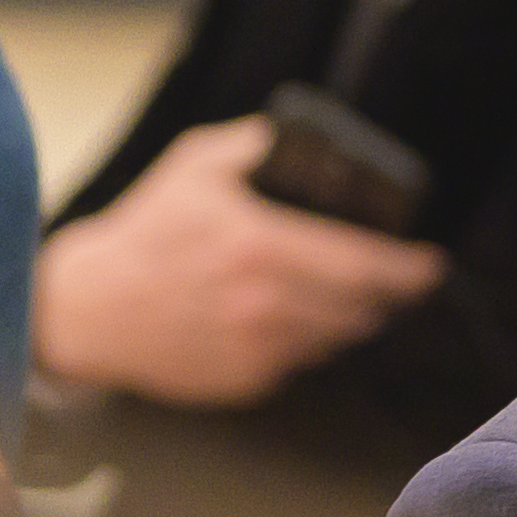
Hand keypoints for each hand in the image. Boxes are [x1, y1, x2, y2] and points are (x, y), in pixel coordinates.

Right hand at [31, 117, 444, 405]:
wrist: (88, 306)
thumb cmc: (144, 234)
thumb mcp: (194, 168)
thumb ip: (254, 146)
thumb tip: (298, 137)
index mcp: (261, 246)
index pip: (366, 265)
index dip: (410, 269)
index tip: (428, 264)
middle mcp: (265, 301)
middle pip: (364, 307)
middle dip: (385, 293)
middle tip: (390, 279)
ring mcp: (258, 346)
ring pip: (339, 337)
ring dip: (348, 317)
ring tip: (331, 294)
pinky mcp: (247, 379)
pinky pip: (303, 361)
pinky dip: (306, 341)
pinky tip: (285, 318)